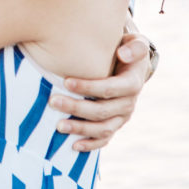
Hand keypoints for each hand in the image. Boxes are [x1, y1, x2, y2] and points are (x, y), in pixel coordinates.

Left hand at [49, 33, 149, 150]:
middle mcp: (129, 104)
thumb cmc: (128, 50)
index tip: (66, 82)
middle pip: (102, 111)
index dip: (88, 87)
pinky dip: (90, 144)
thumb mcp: (136, 43)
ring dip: (80, 128)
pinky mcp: (116, 124)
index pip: (109, 89)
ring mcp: (122, 117)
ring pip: (102, 128)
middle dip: (76, 107)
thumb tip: (122, 54)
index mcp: (132, 84)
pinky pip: (104, 139)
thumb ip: (133, 46)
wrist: (133, 66)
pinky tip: (73, 145)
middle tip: (53, 101)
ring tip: (58, 125)